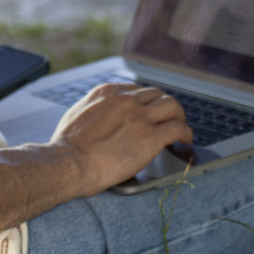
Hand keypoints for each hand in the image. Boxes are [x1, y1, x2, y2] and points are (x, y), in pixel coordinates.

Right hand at [50, 82, 192, 195]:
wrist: (68, 163)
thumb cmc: (67, 146)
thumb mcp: (78, 113)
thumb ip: (95, 108)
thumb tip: (102, 114)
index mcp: (108, 92)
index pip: (137, 90)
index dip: (147, 102)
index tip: (150, 112)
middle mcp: (127, 99)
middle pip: (158, 94)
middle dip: (165, 107)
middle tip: (168, 119)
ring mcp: (141, 117)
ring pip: (173, 107)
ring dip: (179, 117)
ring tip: (180, 128)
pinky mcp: (151, 137)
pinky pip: (179, 128)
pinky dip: (186, 133)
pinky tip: (185, 140)